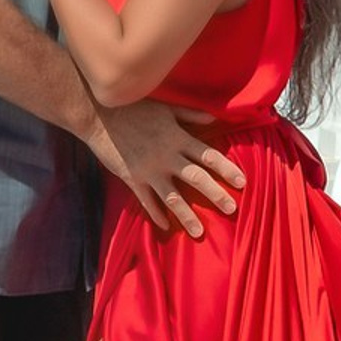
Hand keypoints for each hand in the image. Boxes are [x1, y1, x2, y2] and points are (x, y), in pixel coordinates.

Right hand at [84, 98, 244, 239]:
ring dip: (187, 216)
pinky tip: (165, 225)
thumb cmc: (134, 109)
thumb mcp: (165, 108)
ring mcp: (149, 171)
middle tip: (232, 208)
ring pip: (173, 197)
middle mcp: (166, 157)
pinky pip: (147, 201)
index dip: (226, 169)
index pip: (208, 155)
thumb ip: (190, 115)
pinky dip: (156, 214)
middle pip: (196, 178)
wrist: (98, 116)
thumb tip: (215, 119)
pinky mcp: (132, 179)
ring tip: (199, 232)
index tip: (242, 182)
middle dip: (215, 194)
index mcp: (177, 138)